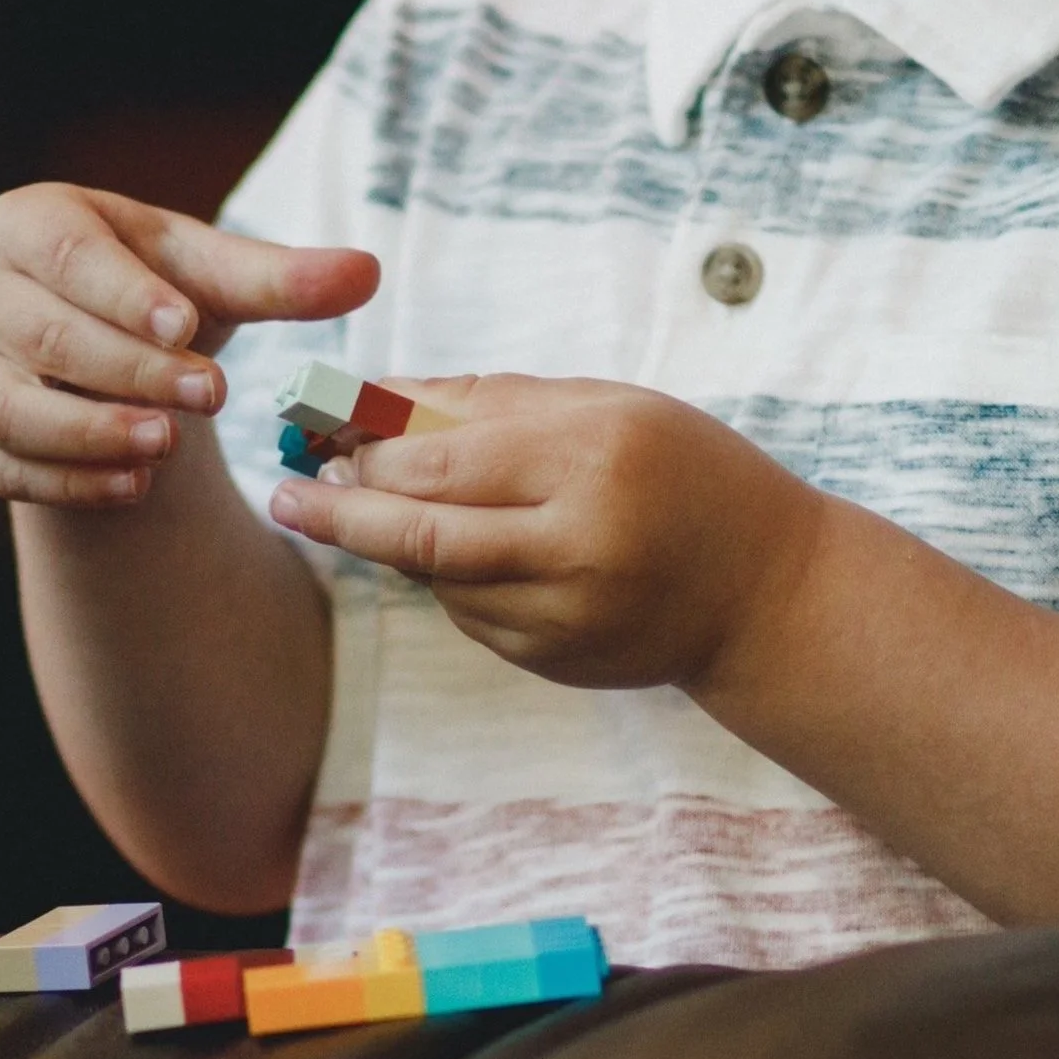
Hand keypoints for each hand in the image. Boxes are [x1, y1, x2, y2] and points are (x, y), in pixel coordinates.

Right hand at [0, 183, 377, 506]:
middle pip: (45, 334)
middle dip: (129, 369)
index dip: (125, 292)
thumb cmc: (155, 292)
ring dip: (88, 431)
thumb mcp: (212, 277)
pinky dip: (70, 482)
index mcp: (31, 225)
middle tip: (208, 394)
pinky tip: (134, 488)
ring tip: (164, 446)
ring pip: (8, 407)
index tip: (186, 324)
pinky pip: (5, 467)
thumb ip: (281, 278)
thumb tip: (368, 271)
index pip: (69, 257)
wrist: (98, 350)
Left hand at [267, 375, 828, 689]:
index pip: (441, 458)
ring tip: (361, 506)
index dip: (365, 447)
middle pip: (418, 533)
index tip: (314, 429)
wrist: (767, 592)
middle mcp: (578, 544)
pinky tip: (458, 548)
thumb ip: (491, 399)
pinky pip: (468, 614)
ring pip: (435, 580)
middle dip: (341, 510)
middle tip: (291, 492)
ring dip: (389, 543)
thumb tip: (376, 396)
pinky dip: (446, 579)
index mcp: (593, 458)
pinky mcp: (555, 661)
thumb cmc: (686, 473)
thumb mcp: (607, 408)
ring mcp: (566, 615)